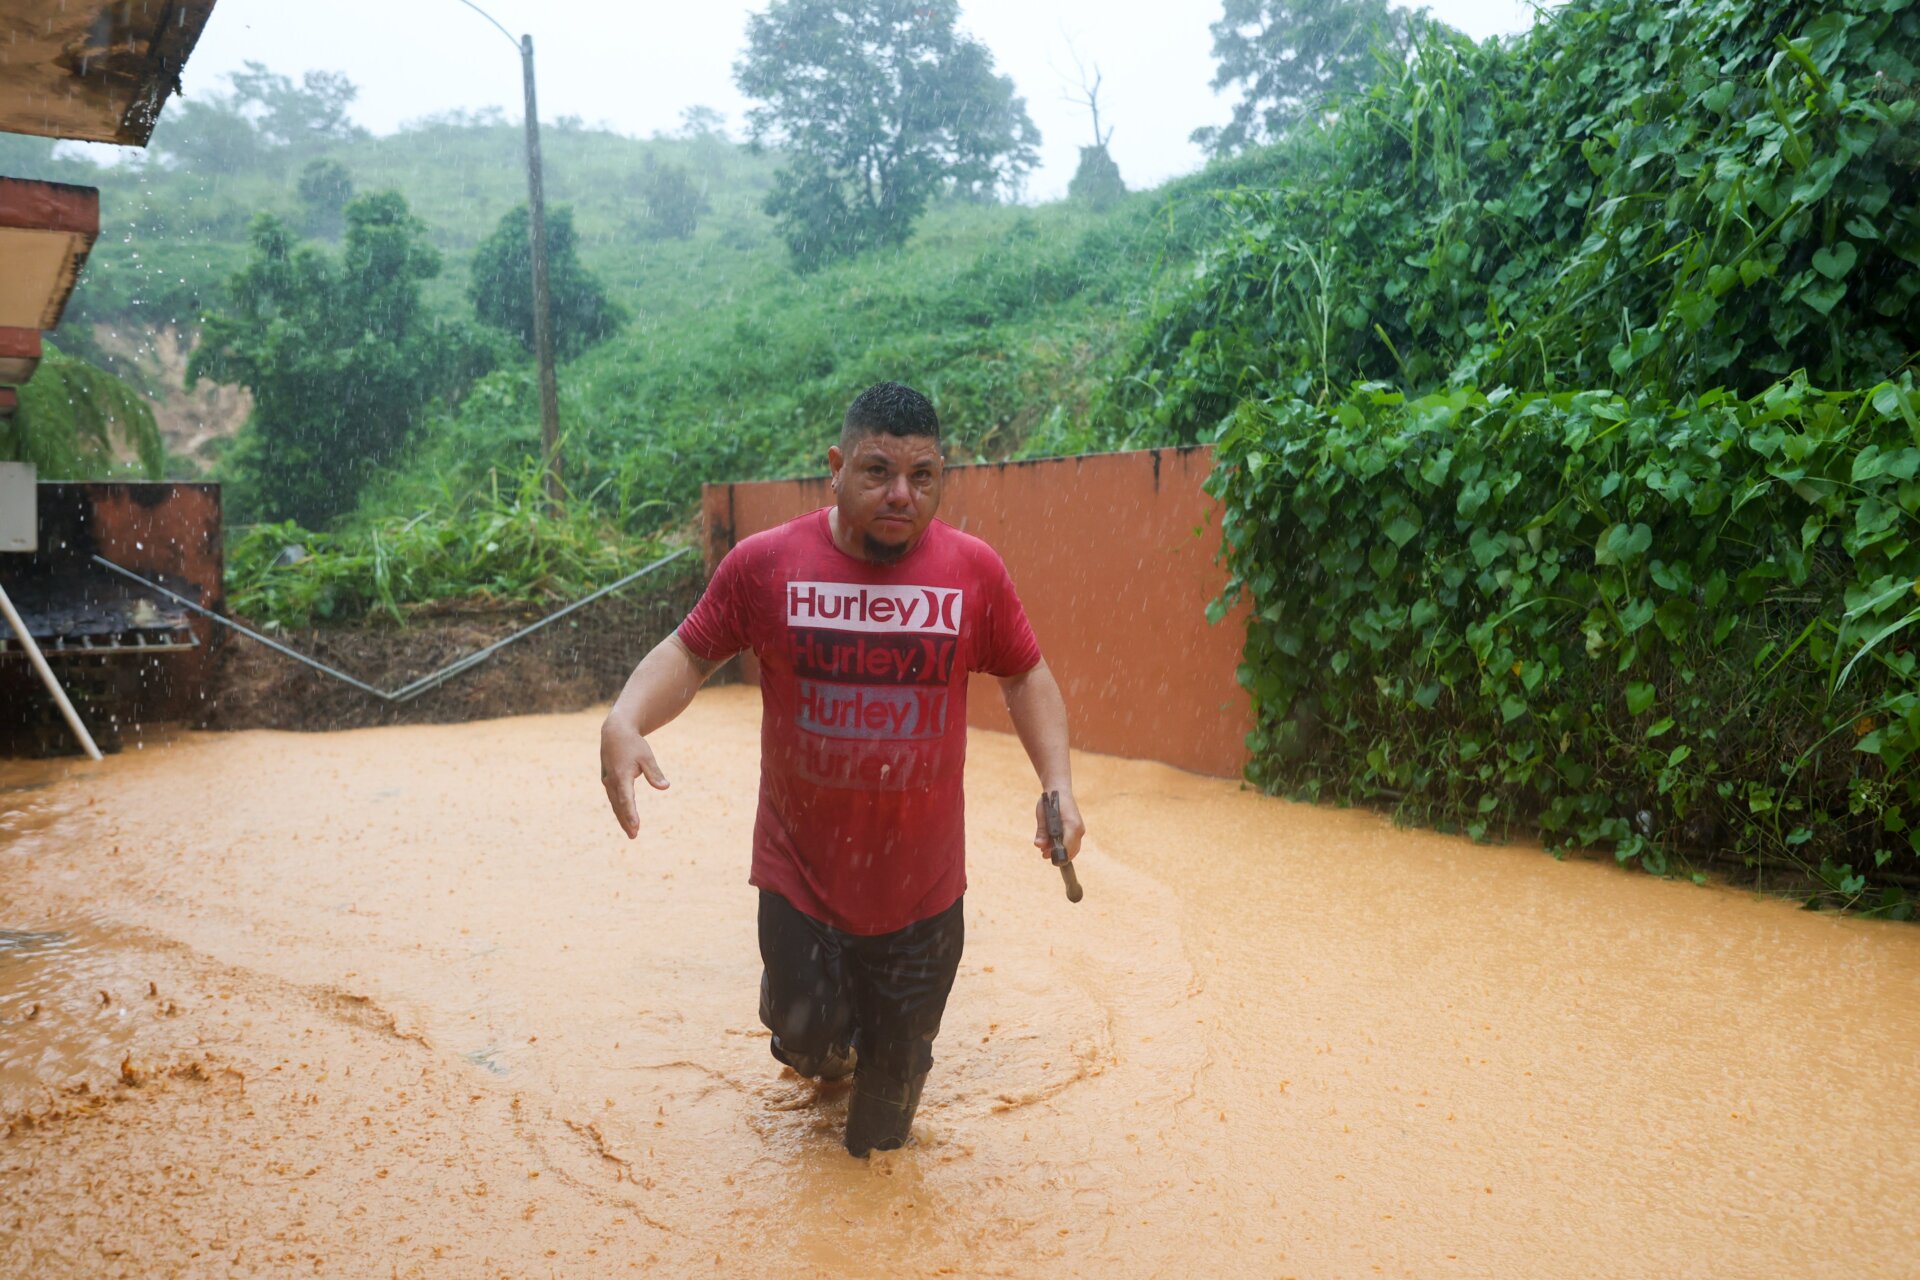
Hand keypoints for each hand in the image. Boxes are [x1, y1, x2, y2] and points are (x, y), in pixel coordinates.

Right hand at [600, 715, 668, 839]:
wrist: (615, 733)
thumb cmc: (633, 744)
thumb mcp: (647, 757)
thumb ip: (655, 773)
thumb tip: (665, 787)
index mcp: (621, 776)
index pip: (626, 799)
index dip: (630, 814)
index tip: (635, 825)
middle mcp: (612, 781)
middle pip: (619, 806)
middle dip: (626, 821)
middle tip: (634, 836)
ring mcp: (608, 781)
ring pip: (615, 804)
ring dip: (622, 818)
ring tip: (631, 832)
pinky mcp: (607, 780)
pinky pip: (614, 798)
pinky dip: (619, 809)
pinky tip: (625, 818)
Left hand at [1033, 788, 1085, 860]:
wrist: (1059, 790)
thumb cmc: (1050, 801)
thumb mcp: (1043, 816)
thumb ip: (1042, 832)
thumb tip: (1039, 845)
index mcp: (1072, 825)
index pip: (1067, 848)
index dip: (1056, 854)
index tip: (1045, 855)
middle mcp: (1079, 829)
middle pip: (1071, 851)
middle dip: (1057, 855)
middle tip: (1043, 854)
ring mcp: (1080, 830)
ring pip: (1073, 849)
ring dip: (1060, 851)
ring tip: (1045, 849)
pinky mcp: (1078, 829)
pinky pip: (1073, 843)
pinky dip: (1064, 846)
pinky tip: (1052, 844)